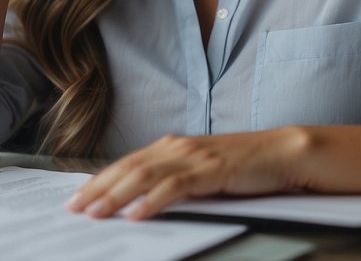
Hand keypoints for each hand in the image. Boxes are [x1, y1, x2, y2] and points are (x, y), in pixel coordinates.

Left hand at [66, 129, 309, 220]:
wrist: (286, 152)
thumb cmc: (245, 165)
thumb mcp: (202, 171)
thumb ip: (175, 179)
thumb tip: (142, 200)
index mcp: (172, 146)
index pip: (126, 163)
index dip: (99, 180)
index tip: (75, 198)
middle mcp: (178, 146)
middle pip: (128, 168)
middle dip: (97, 189)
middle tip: (74, 209)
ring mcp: (195, 156)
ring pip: (145, 175)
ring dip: (116, 195)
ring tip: (95, 213)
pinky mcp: (213, 169)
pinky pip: (176, 186)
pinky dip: (152, 200)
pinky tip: (137, 214)